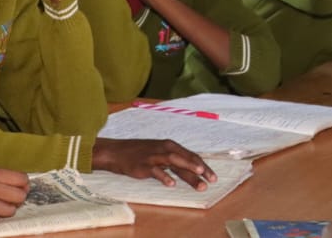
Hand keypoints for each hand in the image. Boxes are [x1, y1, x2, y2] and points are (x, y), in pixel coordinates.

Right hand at [92, 137, 217, 188]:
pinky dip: (164, 176)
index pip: (191, 156)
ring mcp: (155, 156)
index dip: (203, 166)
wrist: (118, 152)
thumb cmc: (142, 154)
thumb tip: (191, 171)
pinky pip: (156, 171)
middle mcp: (165, 149)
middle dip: (200, 169)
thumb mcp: (160, 154)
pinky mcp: (144, 165)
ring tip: (198, 176)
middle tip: (212, 179)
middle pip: (186, 159)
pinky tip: (171, 184)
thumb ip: (175, 161)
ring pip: (175, 162)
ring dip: (188, 168)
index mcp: (171, 146)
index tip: (213, 176)